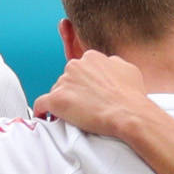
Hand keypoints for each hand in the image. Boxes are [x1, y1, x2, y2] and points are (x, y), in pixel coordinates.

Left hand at [35, 50, 154, 137]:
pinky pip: (41, 104)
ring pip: (56, 91)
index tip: (87, 93)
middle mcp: (74, 65)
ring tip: (73, 116)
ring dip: (62, 102)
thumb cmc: (131, 95)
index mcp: (90, 57)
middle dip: (73, 91)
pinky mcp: (56, 100)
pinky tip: (44, 116)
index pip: (80, 69)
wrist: (128, 113)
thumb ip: (113, 63)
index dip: (83, 83)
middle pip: (66, 79)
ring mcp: (64, 82)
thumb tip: (108, 63)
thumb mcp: (128, 69)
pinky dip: (41, 110)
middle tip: (83, 106)